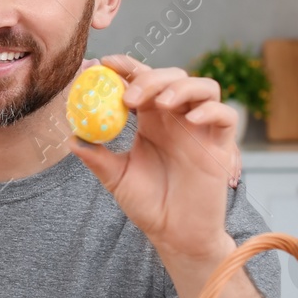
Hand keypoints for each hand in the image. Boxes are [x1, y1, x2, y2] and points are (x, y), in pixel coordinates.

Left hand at [67, 55, 239, 261]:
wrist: (175, 234)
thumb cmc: (147, 204)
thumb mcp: (116, 178)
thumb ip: (96, 157)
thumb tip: (71, 137)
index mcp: (150, 120)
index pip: (142, 80)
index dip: (127, 66)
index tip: (105, 63)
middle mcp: (177, 118)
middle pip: (172, 76)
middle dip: (151, 78)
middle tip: (130, 96)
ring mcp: (201, 130)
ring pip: (205, 87)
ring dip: (183, 87)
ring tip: (162, 103)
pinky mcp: (221, 146)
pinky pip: (226, 117)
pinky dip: (211, 111)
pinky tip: (191, 120)